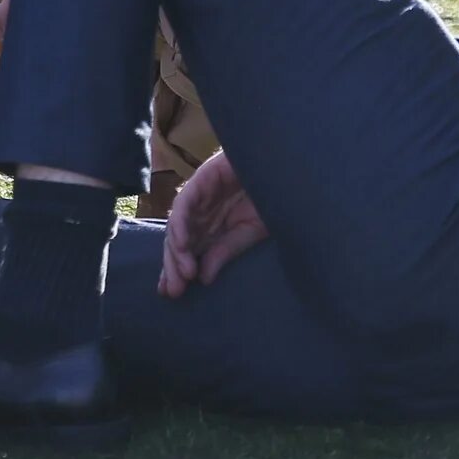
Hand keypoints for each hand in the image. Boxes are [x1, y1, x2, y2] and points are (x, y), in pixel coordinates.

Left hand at [158, 150, 270, 296]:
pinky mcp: (203, 178)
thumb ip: (225, 251)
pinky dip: (180, 223)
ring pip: (177, 224)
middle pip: (178, 240)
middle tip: (175, 291)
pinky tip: (182, 244)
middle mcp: (202, 210)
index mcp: (213, 223)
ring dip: (176, 250)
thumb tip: (203, 279)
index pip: (188, 248)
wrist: (285, 165)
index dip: (177, 270)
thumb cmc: (272, 196)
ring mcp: (201, 194)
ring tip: (182, 274)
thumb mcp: (249, 231)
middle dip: (174, 266)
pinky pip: (184, 203)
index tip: (173, 294)